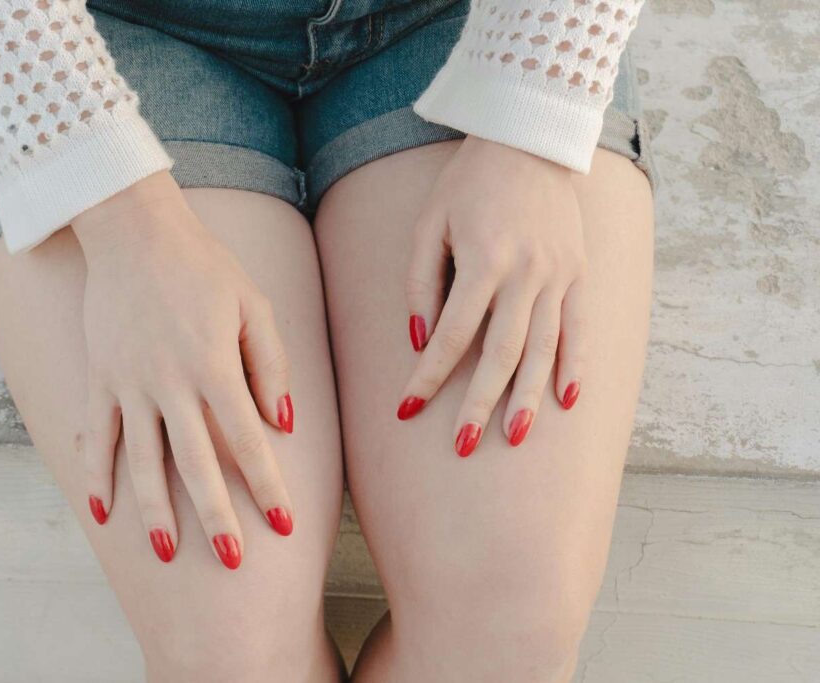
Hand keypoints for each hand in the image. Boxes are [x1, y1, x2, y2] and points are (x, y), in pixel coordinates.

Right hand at [72, 171, 295, 568]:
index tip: (282, 526)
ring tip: (169, 553)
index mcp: (214, 366)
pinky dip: (96, 476)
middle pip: (196, 464)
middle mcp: (170, 383)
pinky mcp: (99, 378)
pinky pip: (96, 436)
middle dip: (217, 517)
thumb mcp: (253, 306)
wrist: (133, 232)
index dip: (267, 487)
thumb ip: (271, 366)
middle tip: (233, 562)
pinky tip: (103, 514)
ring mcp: (128, 383)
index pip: (248, 442)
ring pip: (143, 461)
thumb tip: (285, 425)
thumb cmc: (203, 267)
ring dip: (156, 511)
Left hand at [398, 136, 587, 455]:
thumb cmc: (467, 183)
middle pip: (502, 354)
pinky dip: (576, 365)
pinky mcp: (580, 272)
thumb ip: (421, 282)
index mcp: (483, 260)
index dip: (429, 376)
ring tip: (514, 438)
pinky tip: (567, 400)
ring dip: (529, 398)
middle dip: (480, 404)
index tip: (406, 409)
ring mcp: (559, 275)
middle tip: (463, 445)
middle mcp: (527, 273)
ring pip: (545, 349)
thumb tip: (422, 340)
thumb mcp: (429, 223)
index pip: (452, 335)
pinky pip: (580, 328)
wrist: (530, 139)